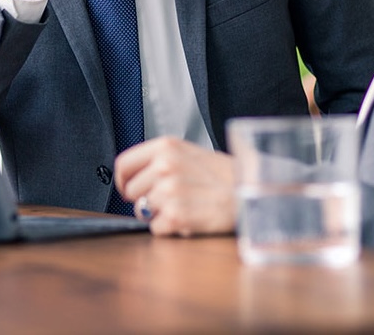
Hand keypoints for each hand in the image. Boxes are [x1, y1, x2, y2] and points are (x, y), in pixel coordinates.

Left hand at [114, 137, 236, 236]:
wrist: (250, 189)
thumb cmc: (222, 174)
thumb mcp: (188, 153)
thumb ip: (159, 160)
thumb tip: (131, 178)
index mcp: (166, 146)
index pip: (123, 164)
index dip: (123, 181)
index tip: (128, 190)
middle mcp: (165, 165)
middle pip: (130, 192)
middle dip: (145, 200)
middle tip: (169, 200)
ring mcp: (170, 190)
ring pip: (142, 211)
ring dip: (159, 214)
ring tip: (184, 206)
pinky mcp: (176, 215)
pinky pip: (156, 228)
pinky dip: (169, 228)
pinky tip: (188, 218)